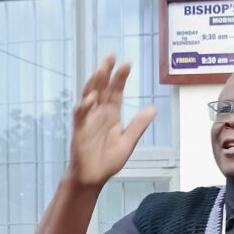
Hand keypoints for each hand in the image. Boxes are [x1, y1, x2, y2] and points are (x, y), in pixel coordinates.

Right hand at [67, 54, 156, 190]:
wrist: (93, 177)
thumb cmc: (108, 160)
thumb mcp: (128, 142)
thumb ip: (138, 125)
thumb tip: (153, 109)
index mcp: (111, 114)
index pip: (115, 91)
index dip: (120, 77)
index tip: (127, 63)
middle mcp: (98, 113)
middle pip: (101, 87)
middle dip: (105, 72)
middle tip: (111, 56)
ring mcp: (88, 120)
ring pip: (89, 95)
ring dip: (94, 82)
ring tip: (101, 69)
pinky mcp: (80, 130)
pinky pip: (81, 115)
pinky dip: (85, 106)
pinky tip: (92, 98)